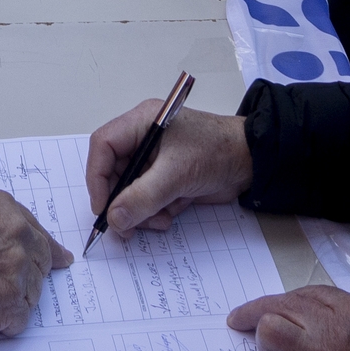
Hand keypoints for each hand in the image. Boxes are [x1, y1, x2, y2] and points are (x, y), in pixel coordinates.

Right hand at [0, 191, 71, 334]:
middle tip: (13, 286)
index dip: (48, 248)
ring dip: (12, 300)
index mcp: (6, 211)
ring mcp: (18, 272)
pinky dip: (3, 323)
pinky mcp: (12, 304)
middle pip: (41, 263)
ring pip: (32, 293)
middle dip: (30, 275)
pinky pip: (19, 319)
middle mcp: (19, 238)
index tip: (62, 258)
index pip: (37, 232)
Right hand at [85, 102, 248, 235]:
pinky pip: (147, 201)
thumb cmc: (216, 151)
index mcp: (142, 123)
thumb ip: (143, 198)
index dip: (97, 177)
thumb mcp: (176, 174)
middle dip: (121, 202)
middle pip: (114, 174)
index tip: (102, 207)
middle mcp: (144, 141)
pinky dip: (155, 213)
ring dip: (141, 212)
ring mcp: (155, 162)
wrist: (252, 163)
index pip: (103, 146)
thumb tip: (114, 219)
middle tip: (125, 227)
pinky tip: (171, 215)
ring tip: (159, 220)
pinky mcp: (167, 180)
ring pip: (130, 192)